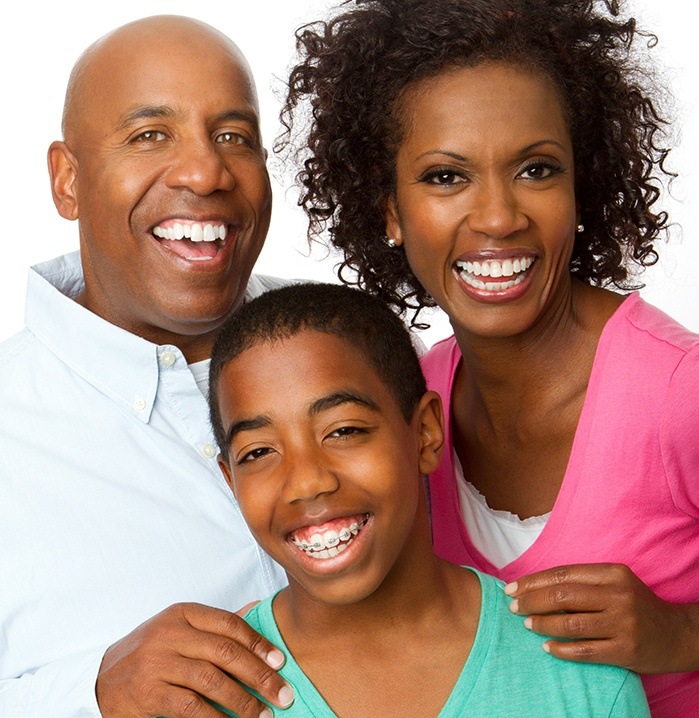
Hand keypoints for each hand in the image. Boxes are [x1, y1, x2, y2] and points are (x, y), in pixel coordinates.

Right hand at [96, 602, 293, 717]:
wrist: (102, 678)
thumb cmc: (151, 653)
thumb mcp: (179, 630)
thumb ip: (214, 629)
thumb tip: (259, 626)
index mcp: (182, 613)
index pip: (229, 624)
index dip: (258, 643)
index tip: (280, 662)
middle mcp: (169, 633)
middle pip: (225, 652)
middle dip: (259, 675)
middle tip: (282, 694)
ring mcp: (157, 662)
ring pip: (212, 680)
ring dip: (243, 701)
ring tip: (263, 715)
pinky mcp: (148, 692)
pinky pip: (192, 706)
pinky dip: (216, 717)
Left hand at [505, 563, 698, 673]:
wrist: (678, 635)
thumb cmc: (636, 605)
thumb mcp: (615, 583)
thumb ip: (583, 582)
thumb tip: (536, 585)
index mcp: (612, 573)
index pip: (563, 574)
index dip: (533, 581)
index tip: (512, 588)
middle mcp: (618, 596)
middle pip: (563, 596)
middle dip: (532, 601)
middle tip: (513, 607)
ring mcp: (623, 624)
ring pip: (571, 623)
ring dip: (542, 624)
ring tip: (527, 624)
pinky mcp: (626, 651)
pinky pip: (585, 650)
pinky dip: (562, 650)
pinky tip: (547, 647)